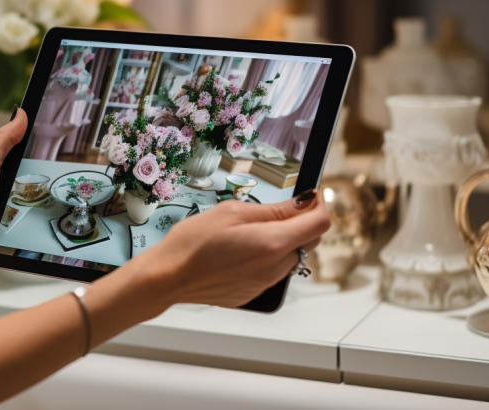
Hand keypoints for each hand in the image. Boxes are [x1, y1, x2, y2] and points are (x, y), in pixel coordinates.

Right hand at [130, 191, 329, 307]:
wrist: (169, 276)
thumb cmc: (193, 242)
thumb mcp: (234, 211)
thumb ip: (274, 209)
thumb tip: (304, 202)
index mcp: (273, 243)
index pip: (320, 223)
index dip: (319, 205)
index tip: (310, 195)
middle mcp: (275, 268)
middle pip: (309, 241)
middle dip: (302, 222)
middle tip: (277, 209)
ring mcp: (266, 284)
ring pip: (292, 256)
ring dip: (284, 240)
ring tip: (252, 230)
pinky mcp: (254, 293)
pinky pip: (273, 271)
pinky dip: (267, 257)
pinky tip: (242, 249)